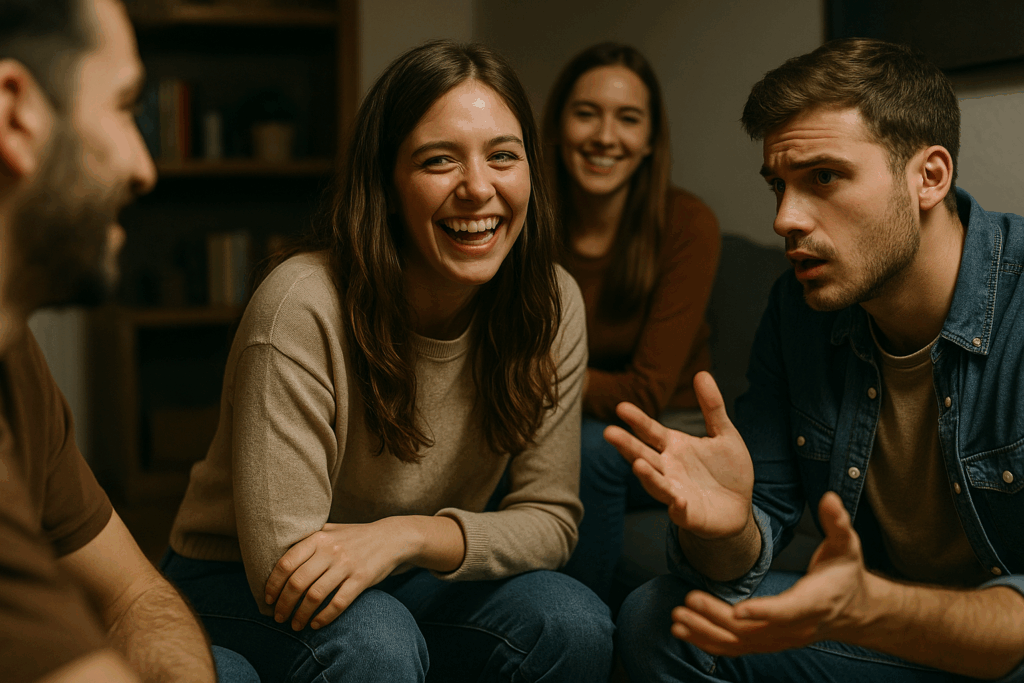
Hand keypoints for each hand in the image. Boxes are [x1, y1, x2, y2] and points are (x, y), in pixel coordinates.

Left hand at [264, 519, 409, 630]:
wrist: (390, 538)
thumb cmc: (354, 537)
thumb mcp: (330, 530)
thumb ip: (308, 540)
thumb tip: (276, 556)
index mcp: (318, 537)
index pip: (286, 563)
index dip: (273, 584)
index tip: (269, 599)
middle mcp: (330, 550)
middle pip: (297, 583)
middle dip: (283, 605)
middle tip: (278, 617)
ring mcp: (347, 565)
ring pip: (315, 596)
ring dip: (300, 615)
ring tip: (295, 625)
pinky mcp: (361, 579)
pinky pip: (338, 603)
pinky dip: (324, 617)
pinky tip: (316, 624)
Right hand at [604, 371, 753, 540]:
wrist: (738, 507)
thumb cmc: (726, 470)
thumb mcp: (725, 434)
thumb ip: (712, 407)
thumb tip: (701, 373)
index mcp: (674, 446)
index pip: (650, 431)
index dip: (637, 420)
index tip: (622, 407)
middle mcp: (668, 468)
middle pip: (643, 455)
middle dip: (626, 445)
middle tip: (609, 432)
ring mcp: (674, 491)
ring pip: (656, 483)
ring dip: (647, 475)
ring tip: (637, 464)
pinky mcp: (687, 514)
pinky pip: (679, 510)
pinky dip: (677, 506)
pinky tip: (677, 501)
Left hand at [670, 492, 872, 655]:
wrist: (855, 610)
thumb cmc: (846, 573)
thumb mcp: (847, 545)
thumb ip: (837, 523)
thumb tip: (829, 498)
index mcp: (814, 602)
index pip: (787, 611)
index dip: (763, 612)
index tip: (737, 610)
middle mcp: (795, 627)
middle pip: (753, 630)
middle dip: (718, 617)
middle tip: (688, 600)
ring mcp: (781, 639)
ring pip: (740, 643)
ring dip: (706, 633)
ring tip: (677, 619)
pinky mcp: (769, 642)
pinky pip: (736, 648)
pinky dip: (709, 642)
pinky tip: (683, 631)